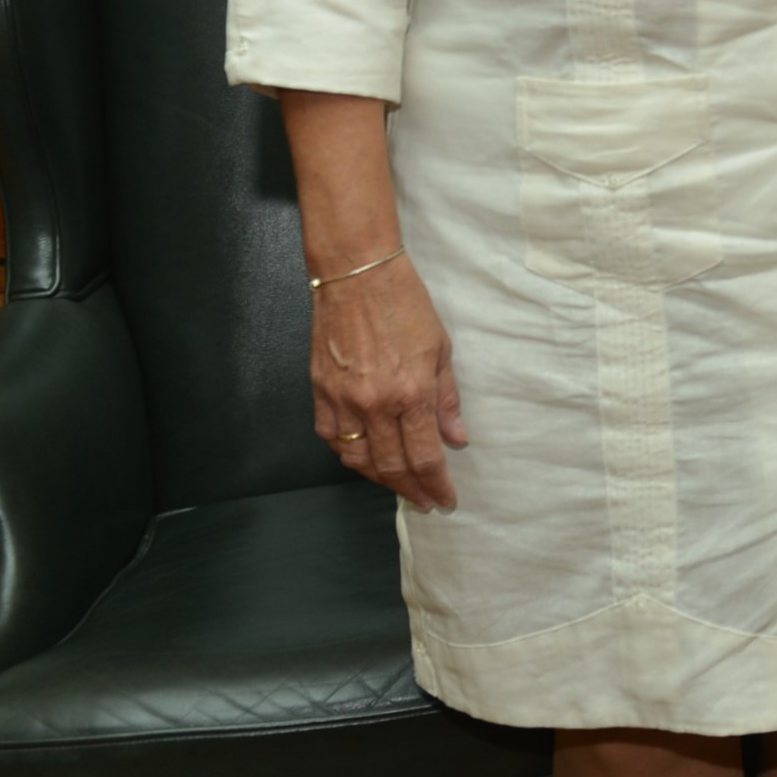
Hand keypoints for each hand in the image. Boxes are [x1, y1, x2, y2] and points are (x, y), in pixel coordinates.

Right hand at [312, 256, 467, 510]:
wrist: (357, 276)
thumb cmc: (406, 305)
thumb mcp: (441, 349)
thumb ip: (446, 399)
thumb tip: (456, 438)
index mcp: (410, 394)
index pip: (424, 456)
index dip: (436, 485)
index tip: (444, 500)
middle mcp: (374, 405)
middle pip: (390, 467)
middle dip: (410, 490)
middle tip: (423, 501)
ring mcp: (342, 401)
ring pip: (356, 459)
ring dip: (378, 479)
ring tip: (397, 484)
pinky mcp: (319, 391)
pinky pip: (331, 438)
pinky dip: (347, 454)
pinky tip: (362, 457)